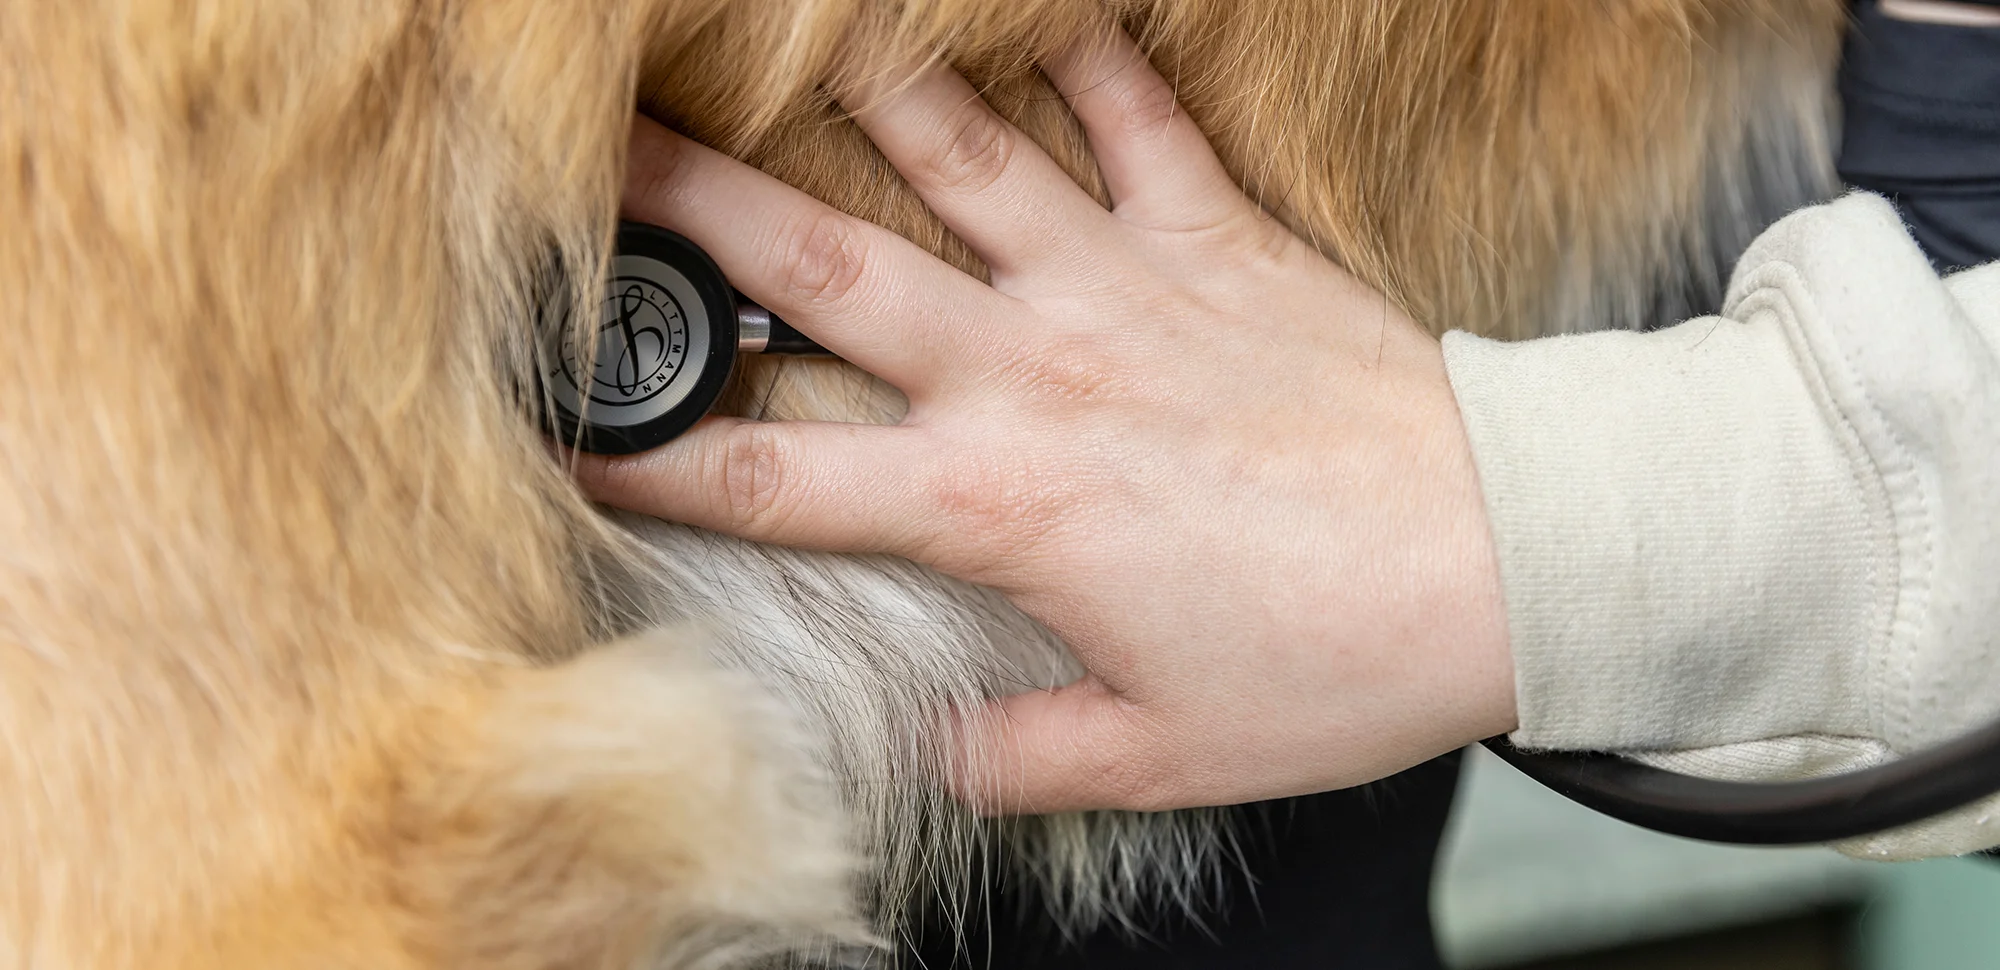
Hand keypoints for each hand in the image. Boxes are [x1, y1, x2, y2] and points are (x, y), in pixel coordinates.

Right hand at [581, 26, 1514, 814]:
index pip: (774, 479)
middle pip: (824, 266)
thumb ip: (1015, 756)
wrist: (1502, 560)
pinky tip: (1041, 20)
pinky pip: (1138, 117)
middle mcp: (1032, 370)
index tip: (570, 441)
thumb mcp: (1156, 752)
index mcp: (994, 504)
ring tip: (785, 41)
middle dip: (696, 202)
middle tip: (608, 148)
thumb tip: (930, 756)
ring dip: (861, 90)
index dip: (653, 466)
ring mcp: (1124, 283)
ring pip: (959, 156)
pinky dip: (1087, 60)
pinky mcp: (1219, 234)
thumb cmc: (1331, 661)